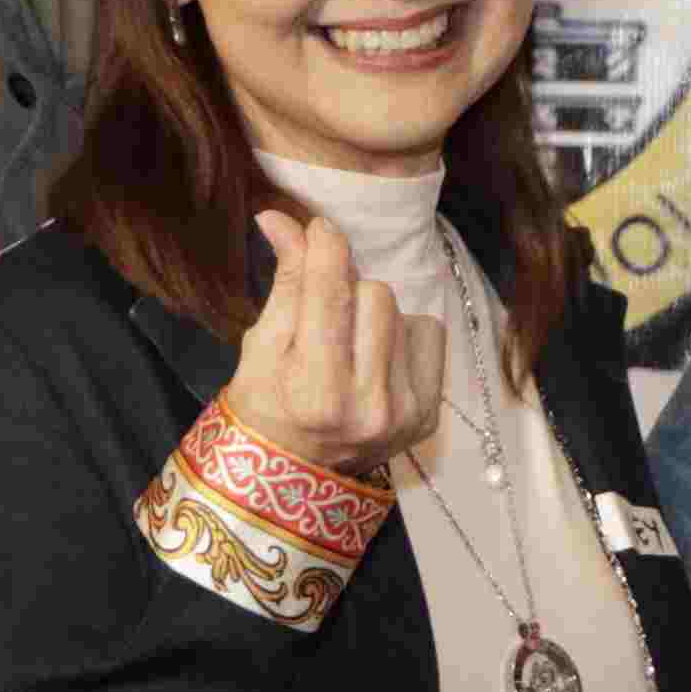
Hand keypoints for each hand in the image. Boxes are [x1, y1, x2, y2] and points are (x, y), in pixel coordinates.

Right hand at [226, 207, 446, 476]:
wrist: (294, 474)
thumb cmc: (266, 404)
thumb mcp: (261, 344)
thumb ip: (285, 280)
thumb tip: (281, 217)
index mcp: (317, 391)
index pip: (331, 290)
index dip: (325, 247)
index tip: (319, 230)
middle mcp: (369, 406)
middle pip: (375, 292)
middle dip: (346, 289)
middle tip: (324, 311)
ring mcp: (406, 413)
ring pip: (402, 311)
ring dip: (373, 314)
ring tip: (347, 344)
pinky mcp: (429, 413)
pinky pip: (428, 334)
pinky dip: (401, 337)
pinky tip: (375, 361)